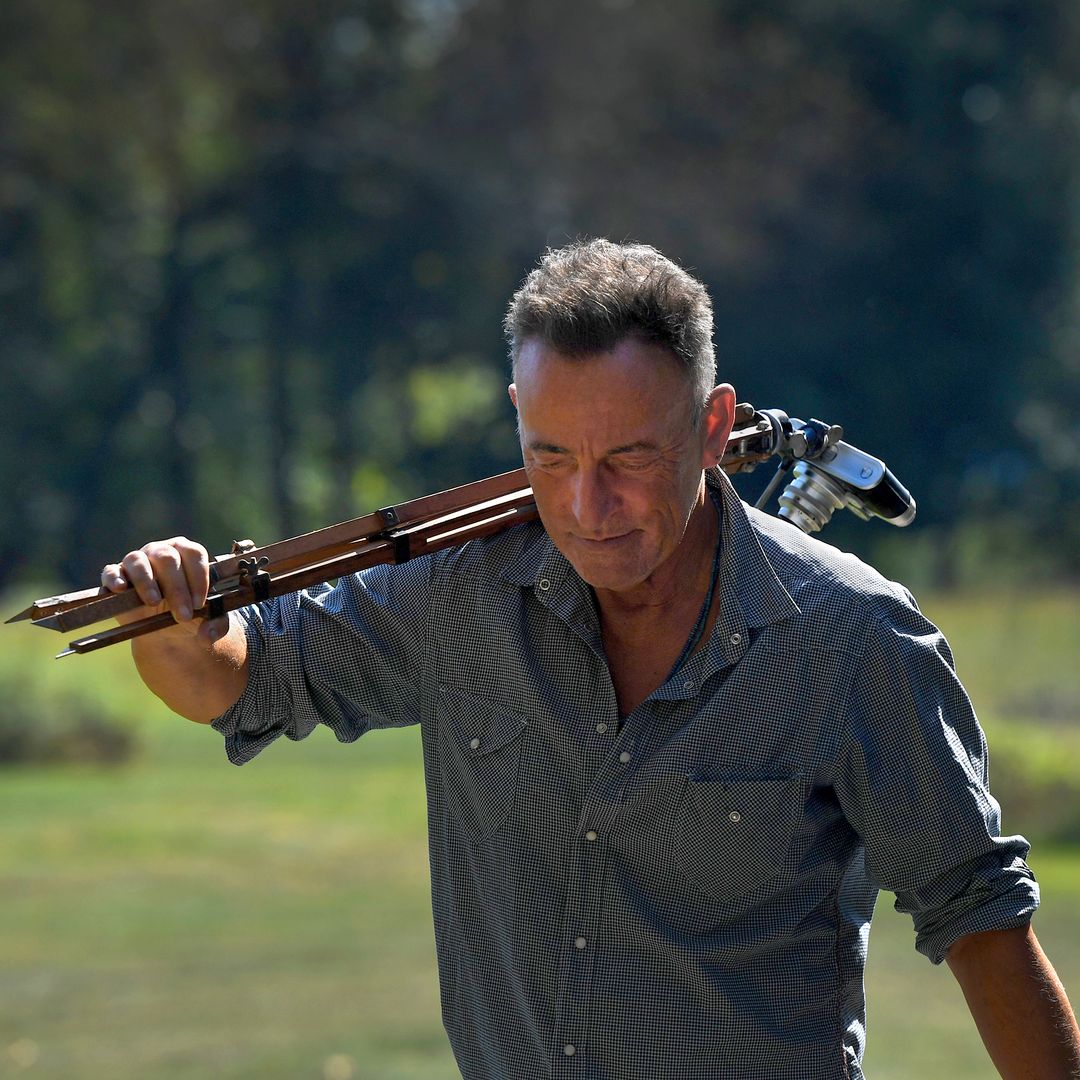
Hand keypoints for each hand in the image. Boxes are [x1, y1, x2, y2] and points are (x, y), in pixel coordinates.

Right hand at [101, 537, 228, 644]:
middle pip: (167, 558)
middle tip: (183, 615)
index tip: (200, 603)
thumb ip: (216, 625)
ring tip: (154, 602)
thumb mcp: (209, 620)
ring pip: (137, 561)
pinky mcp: (116, 576)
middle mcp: (161, 551)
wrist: (166, 628)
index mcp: (187, 554)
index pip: (194, 553)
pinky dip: (114, 579)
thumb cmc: (190, 613)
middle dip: (177, 588)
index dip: (199, 577)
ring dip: (146, 582)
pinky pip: (111, 572)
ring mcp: (137, 561)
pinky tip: (122, 590)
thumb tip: (207, 635)